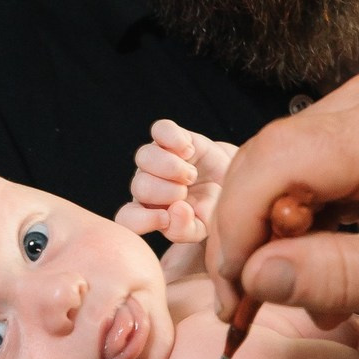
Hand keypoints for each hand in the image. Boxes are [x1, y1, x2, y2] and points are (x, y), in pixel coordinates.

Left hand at [116, 118, 237, 242]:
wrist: (230, 182)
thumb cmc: (210, 207)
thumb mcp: (203, 227)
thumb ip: (185, 229)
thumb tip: (175, 210)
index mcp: (149, 211)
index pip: (127, 219)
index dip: (142, 220)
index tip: (166, 219)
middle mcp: (147, 184)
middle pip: (139, 186)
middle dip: (167, 192)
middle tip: (186, 193)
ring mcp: (156, 157)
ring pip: (144, 156)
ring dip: (171, 168)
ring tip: (191, 175)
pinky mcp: (169, 137)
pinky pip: (160, 129)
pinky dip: (175, 140)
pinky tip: (190, 152)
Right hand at [209, 70, 358, 336]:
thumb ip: (333, 276)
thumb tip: (255, 277)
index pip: (276, 162)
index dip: (238, 226)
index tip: (236, 289)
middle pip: (269, 160)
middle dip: (248, 235)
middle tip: (247, 302)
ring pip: (280, 167)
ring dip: (274, 234)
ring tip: (301, 295)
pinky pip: (307, 169)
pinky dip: (300, 221)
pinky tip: (319, 268)